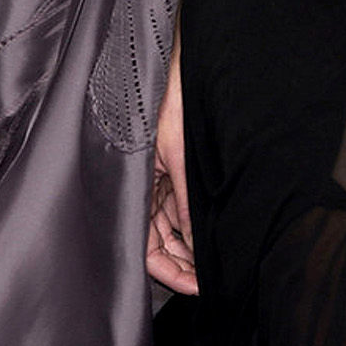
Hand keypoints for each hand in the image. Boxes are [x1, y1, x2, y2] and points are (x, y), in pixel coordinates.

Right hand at [146, 18, 197, 294]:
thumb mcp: (177, 152)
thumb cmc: (167, 97)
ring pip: (168, 229)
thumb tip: (196, 241)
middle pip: (156, 242)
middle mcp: (138, 186)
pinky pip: (176, 208)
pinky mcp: (165, 167)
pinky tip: (210, 237)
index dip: (169, 272)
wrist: (171, 58)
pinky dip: (191, 226)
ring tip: (215, 264)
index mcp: (130, 184)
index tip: (196, 286)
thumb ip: (184, 200)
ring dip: (189, 248)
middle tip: (211, 280)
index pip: (143, 247)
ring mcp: (152, 178)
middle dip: (182, 265)